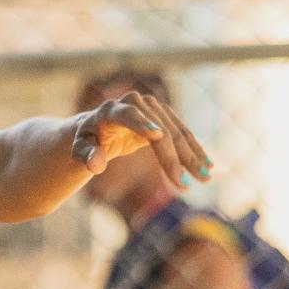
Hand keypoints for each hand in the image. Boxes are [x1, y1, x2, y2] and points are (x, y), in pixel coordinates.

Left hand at [72, 87, 210, 189]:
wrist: (100, 126)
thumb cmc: (88, 140)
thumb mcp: (80, 148)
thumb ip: (86, 155)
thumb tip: (96, 165)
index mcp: (112, 110)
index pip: (127, 115)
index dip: (141, 124)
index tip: (156, 135)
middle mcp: (137, 103)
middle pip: (161, 132)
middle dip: (174, 159)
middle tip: (184, 185)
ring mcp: (155, 108)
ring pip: (177, 134)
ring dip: (193, 157)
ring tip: (205, 178)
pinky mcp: (166, 116)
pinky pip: (184, 135)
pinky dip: (195, 151)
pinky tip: (207, 166)